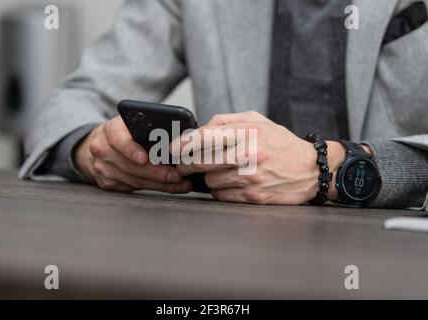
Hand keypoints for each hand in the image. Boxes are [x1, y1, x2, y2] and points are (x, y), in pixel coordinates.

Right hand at [74, 116, 191, 192]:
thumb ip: (150, 129)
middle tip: (177, 175)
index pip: (118, 139)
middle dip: (157, 172)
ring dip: (160, 184)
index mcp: (111, 129)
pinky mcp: (107, 183)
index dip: (131, 150)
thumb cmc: (126, 132)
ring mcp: (103, 168)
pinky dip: (154, 188)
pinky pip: (133, 188)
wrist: (102, 144)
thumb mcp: (134, 124)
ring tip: (180, 183)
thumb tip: (180, 138)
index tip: (144, 158)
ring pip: (134, 180)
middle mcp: (103, 149)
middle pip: (130, 165)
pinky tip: (169, 187)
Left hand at [174, 111, 345, 204]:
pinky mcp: (253, 197)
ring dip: (208, 177)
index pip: (204, 137)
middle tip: (183, 164)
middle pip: (200, 162)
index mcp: (247, 132)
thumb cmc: (280, 142)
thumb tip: (197, 132)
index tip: (171, 149)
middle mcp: (248, 154)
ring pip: (209, 181)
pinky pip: (221, 195)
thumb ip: (225, 121)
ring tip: (221, 171)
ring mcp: (250, 178)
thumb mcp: (256, 121)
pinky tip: (231, 183)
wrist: (311, 169)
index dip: (182, 144)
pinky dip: (220, 190)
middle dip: (186, 164)